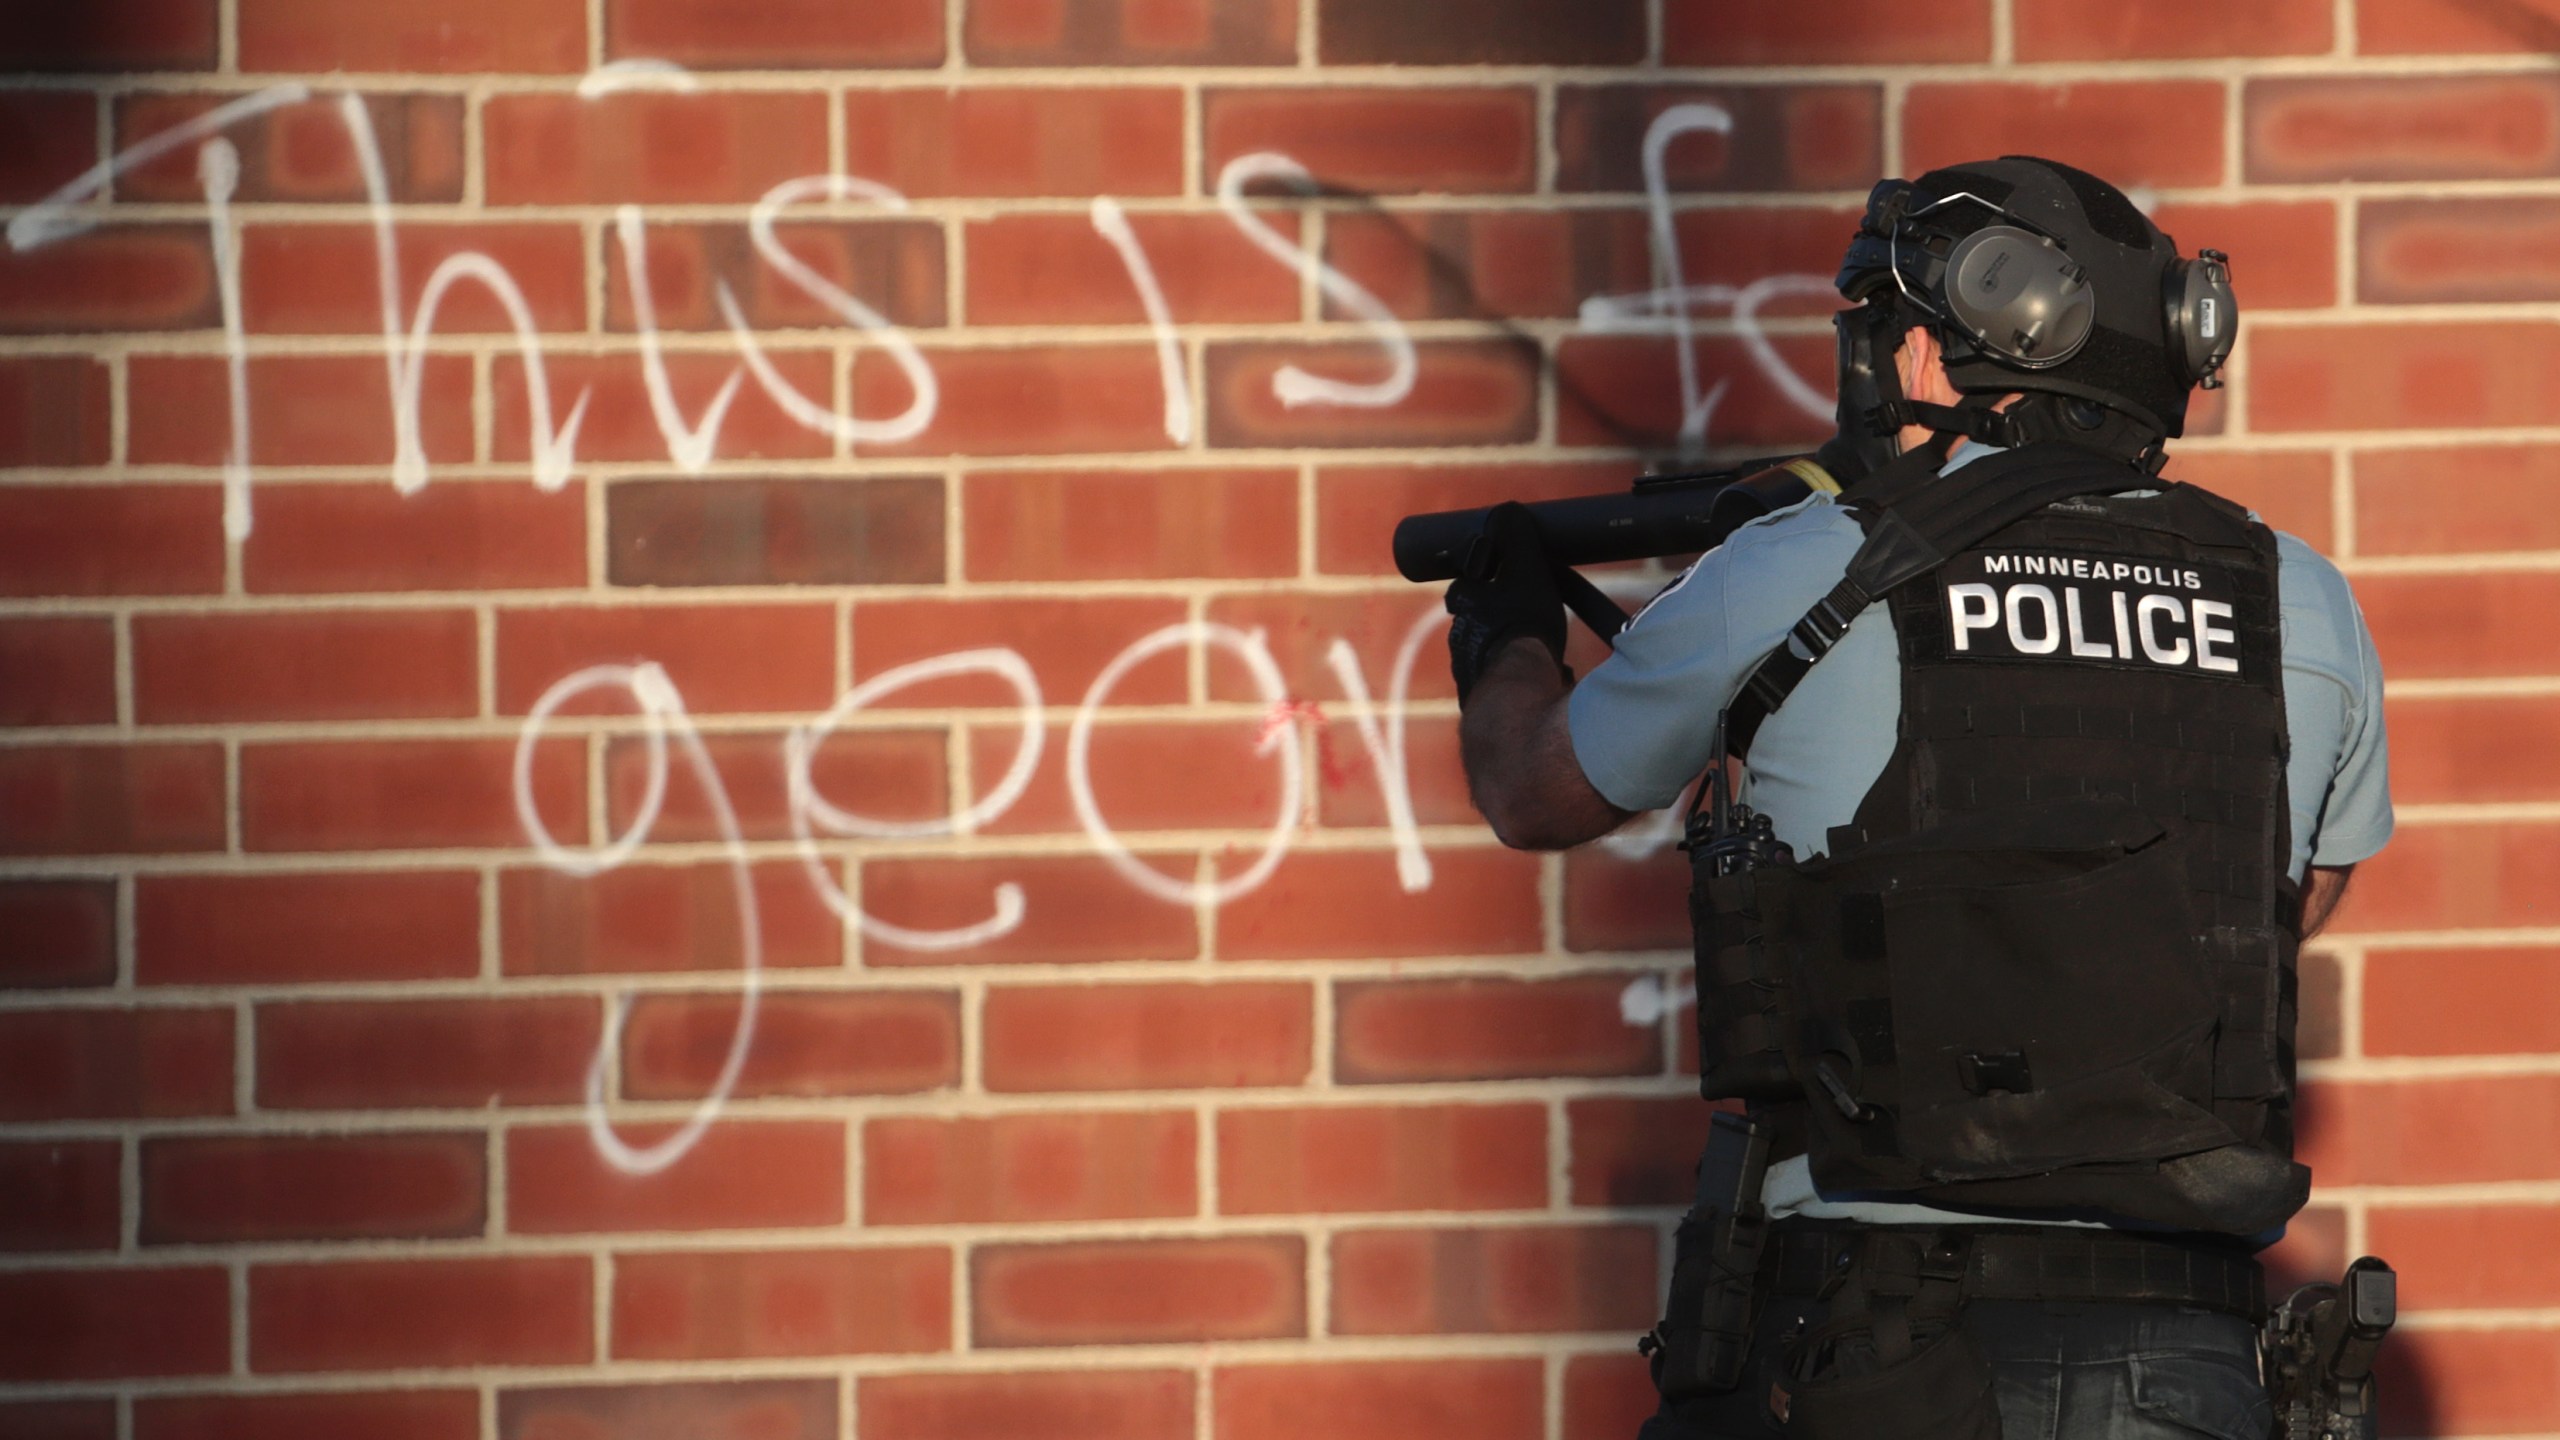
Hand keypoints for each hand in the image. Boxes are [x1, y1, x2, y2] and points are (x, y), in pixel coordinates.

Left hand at [1445, 502, 1568, 701]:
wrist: (1519, 691)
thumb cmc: (1521, 624)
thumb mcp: (1524, 568)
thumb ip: (1515, 536)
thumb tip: (1505, 510)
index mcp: (1464, 605)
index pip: (1469, 584)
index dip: (1490, 578)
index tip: (1509, 579)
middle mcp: (1459, 639)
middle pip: (1478, 619)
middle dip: (1501, 617)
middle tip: (1530, 615)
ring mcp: (1470, 671)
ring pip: (1491, 651)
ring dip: (1512, 648)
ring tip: (1542, 650)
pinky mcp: (1485, 701)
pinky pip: (1506, 683)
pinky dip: (1523, 679)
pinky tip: (1549, 679)